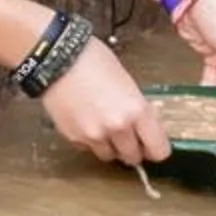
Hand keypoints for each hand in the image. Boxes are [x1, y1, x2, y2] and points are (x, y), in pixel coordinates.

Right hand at [39, 39, 169, 163]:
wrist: (56, 57)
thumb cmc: (92, 61)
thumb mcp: (128, 83)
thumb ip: (137, 109)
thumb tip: (142, 128)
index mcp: (137, 111)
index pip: (158, 150)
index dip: (156, 148)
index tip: (153, 145)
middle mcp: (118, 128)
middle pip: (133, 157)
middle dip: (132, 148)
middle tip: (127, 135)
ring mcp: (94, 135)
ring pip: (109, 156)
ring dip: (110, 146)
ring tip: (103, 126)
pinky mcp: (73, 137)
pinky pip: (88, 148)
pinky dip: (89, 140)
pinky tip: (85, 120)